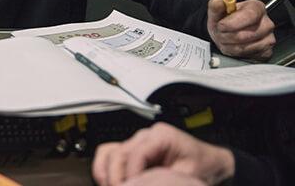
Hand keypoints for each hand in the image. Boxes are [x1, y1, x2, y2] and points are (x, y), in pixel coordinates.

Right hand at [92, 122, 233, 185]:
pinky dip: (104, 169)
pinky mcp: (132, 150)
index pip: (136, 154)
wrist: (211, 163)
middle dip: (115, 177)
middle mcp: (145, 136)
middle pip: (118, 153)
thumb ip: (165, 180)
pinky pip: (110, 154)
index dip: (132, 176)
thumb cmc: (204, 167)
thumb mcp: (188, 176)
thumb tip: (142, 184)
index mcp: (161, 136)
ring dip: (105, 173)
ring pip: (108, 152)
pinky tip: (107, 182)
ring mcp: (137, 141)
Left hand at [207, 0, 274, 60]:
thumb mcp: (217, 11)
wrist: (230, 33)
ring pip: (243, 47)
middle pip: (243, 35)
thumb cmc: (226, 21)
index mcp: (256, 7)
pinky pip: (245, 55)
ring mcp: (269, 38)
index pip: (249, 15)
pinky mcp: (266, 52)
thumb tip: (218, 4)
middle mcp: (266, 23)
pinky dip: (233, 53)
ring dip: (227, 45)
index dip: (231, 23)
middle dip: (224, 36)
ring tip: (224, 39)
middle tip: (219, 33)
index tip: (220, 26)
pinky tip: (232, 45)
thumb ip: (215, 5)